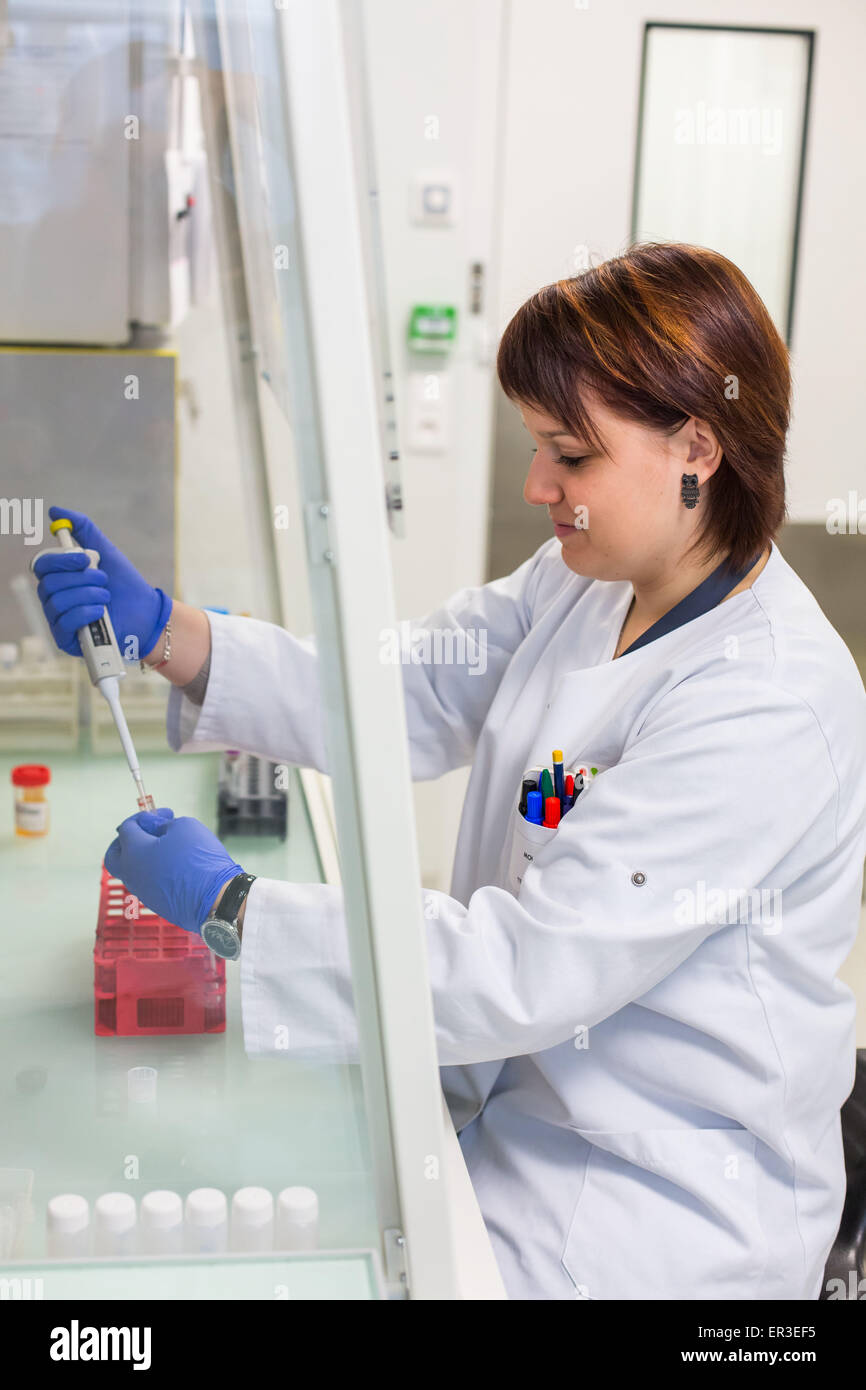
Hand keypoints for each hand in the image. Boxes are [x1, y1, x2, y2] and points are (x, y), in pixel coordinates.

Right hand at [33, 505, 171, 661]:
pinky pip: (65, 622)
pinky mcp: (67, 640)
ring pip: (57, 602)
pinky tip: (100, 612)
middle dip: (81, 579)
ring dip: (88, 595)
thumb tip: (56, 511)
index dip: (60, 560)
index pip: (42, 566)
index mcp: (59, 578)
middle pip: (48, 584)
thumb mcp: (105, 551)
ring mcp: (59, 620)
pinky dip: (85, 612)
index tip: (85, 557)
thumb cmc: (124, 584)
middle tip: (103, 579)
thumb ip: (83, 529)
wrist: (145, 612)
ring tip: (106, 596)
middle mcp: (54, 599)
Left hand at [104, 808, 244, 935]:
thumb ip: (162, 823)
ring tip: (167, 849)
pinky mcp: (155, 904)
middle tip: (144, 833)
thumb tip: (154, 827)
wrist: (215, 899)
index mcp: (133, 852)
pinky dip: (155, 872)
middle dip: (125, 841)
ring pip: (132, 870)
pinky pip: (148, 883)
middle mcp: (131, 873)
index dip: (143, 817)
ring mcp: (142, 891)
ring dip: (143, 857)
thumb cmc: (199, 859)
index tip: (161, 813)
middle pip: (114, 855)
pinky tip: (175, 867)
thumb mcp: (184, 826)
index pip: (126, 828)